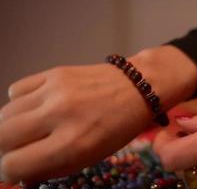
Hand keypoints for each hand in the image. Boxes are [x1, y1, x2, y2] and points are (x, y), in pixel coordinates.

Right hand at [0, 45, 196, 182]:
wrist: (137, 86)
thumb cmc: (117, 128)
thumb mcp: (90, 156)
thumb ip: (52, 165)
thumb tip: (19, 171)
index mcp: (72, 144)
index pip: (14, 165)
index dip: (13, 171)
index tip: (21, 168)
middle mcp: (59, 115)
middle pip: (1, 137)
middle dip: (7, 149)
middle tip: (24, 149)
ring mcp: (54, 90)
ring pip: (4, 113)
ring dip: (13, 126)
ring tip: (32, 127)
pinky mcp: (54, 72)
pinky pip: (15, 90)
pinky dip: (20, 103)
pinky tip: (38, 106)